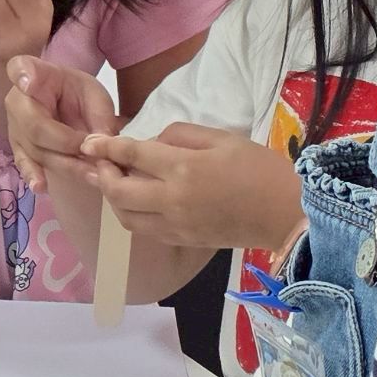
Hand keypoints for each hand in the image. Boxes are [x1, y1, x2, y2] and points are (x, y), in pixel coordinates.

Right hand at [2, 55, 118, 192]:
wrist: (66, 106)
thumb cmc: (78, 94)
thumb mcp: (95, 96)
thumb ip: (100, 117)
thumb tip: (100, 143)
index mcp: (34, 73)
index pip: (20, 69)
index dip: (22, 76)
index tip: (28, 82)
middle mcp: (16, 100)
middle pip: (35, 126)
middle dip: (66, 144)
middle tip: (95, 154)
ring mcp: (14, 127)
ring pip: (35, 150)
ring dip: (65, 165)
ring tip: (93, 175)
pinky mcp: (18, 149)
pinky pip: (24, 164)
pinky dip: (33, 176)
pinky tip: (41, 186)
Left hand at [80, 125, 304, 251]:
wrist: (288, 214)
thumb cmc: (259, 169)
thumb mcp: (221, 138)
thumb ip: (180, 136)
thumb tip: (151, 143)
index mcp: (183, 169)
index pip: (131, 156)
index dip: (105, 147)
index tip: (89, 142)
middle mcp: (173, 201)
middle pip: (118, 192)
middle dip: (102, 176)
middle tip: (100, 162)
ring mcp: (176, 226)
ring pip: (126, 218)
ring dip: (113, 200)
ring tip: (114, 182)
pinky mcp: (183, 241)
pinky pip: (145, 230)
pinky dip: (132, 215)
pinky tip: (137, 201)